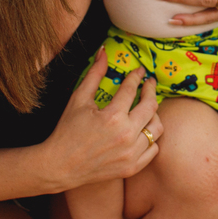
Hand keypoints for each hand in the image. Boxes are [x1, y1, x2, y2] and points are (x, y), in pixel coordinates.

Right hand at [44, 48, 162, 189]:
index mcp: (112, 117)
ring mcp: (131, 154)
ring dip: (153, 115)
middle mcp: (126, 136)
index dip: (136, 77)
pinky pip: (153, 149)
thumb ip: (94, 74)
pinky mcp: (132, 167)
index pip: (131, 90)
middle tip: (149, 84)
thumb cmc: (67, 131)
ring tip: (147, 108)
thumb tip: (103, 51)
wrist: (60, 166)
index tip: (140, 72)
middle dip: (151, 91)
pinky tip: (143, 130)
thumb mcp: (78, 99)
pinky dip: (151, 138)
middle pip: (151, 107)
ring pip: (157, 128)